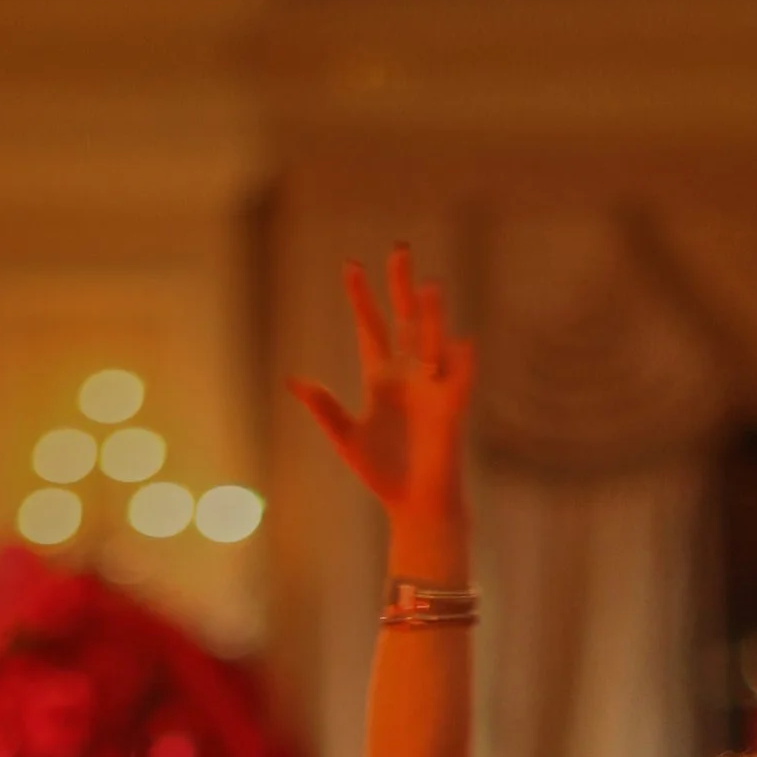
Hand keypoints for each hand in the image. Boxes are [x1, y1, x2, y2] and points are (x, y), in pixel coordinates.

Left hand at [290, 250, 473, 550]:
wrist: (414, 507)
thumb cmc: (383, 474)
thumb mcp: (346, 439)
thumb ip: (324, 408)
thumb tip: (293, 380)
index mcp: (381, 378)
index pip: (371, 327)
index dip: (361, 298)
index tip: (352, 266)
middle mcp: (409, 375)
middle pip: (406, 320)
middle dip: (401, 286)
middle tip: (399, 248)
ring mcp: (432, 389)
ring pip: (433, 342)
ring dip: (432, 316)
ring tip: (428, 285)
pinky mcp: (450, 411)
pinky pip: (458, 381)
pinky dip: (462, 363)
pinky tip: (463, 342)